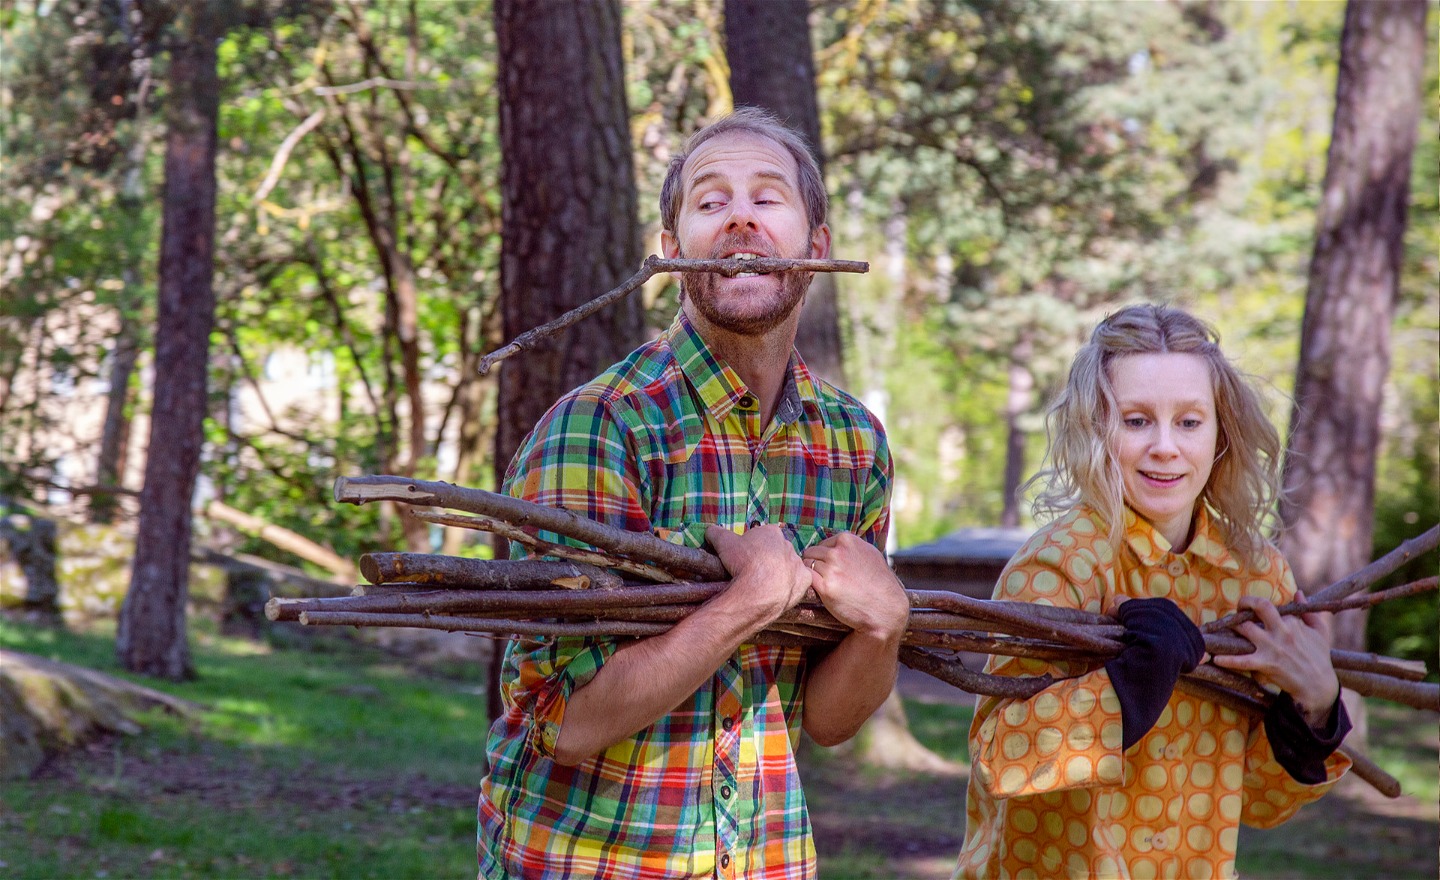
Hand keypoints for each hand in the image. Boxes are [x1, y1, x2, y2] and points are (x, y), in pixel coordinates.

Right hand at [705, 524, 810, 625]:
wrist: (758, 589)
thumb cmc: (742, 562)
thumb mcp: (723, 543)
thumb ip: (716, 533)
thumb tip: (709, 530)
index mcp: (771, 532)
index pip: (762, 536)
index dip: (752, 546)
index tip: (744, 557)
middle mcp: (788, 545)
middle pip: (776, 550)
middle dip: (767, 559)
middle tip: (753, 571)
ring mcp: (797, 563)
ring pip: (788, 566)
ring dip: (779, 572)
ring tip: (764, 585)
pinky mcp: (804, 580)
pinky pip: (799, 581)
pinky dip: (791, 585)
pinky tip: (780, 591)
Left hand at [802, 532, 907, 642]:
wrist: (886, 609)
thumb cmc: (880, 583)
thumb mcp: (870, 554)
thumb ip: (851, 547)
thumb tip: (835, 545)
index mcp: (847, 541)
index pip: (821, 543)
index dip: (823, 556)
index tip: (829, 566)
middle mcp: (838, 553)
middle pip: (811, 552)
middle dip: (815, 563)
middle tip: (823, 576)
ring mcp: (831, 570)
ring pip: (807, 565)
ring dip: (812, 574)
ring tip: (825, 584)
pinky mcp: (826, 588)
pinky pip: (807, 579)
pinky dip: (810, 584)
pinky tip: (820, 590)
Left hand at [1211, 591, 1339, 726]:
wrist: (1318, 686)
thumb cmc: (1319, 657)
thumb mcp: (1320, 632)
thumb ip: (1307, 610)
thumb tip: (1299, 593)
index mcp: (1293, 622)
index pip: (1271, 606)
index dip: (1257, 605)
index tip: (1250, 608)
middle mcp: (1282, 631)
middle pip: (1259, 608)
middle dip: (1244, 604)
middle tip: (1237, 611)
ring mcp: (1272, 647)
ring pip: (1245, 629)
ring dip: (1231, 628)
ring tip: (1224, 629)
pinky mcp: (1266, 664)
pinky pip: (1242, 661)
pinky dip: (1228, 660)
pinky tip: (1216, 659)